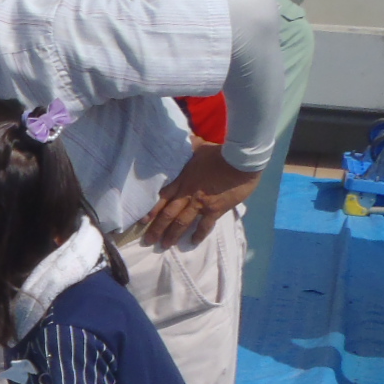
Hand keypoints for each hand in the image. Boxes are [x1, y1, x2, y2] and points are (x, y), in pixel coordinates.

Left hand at [144, 145, 259, 249]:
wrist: (241, 160)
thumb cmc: (220, 153)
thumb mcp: (198, 147)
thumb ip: (188, 146)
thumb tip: (182, 137)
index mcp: (182, 181)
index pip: (162, 198)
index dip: (151, 210)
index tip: (141, 221)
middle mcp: (188, 195)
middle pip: (168, 215)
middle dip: (156, 229)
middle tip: (148, 240)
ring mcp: (201, 204)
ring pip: (182, 223)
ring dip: (172, 235)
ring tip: (164, 246)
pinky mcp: (216, 210)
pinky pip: (205, 226)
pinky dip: (198, 235)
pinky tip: (192, 242)